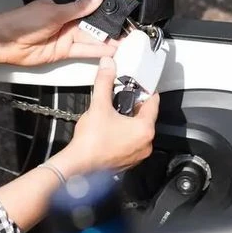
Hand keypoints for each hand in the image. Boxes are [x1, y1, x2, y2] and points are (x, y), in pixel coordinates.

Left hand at [0, 0, 118, 65]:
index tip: (120, 15)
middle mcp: (67, 22)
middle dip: (110, 29)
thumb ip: (79, 8)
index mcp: (65, 7)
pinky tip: (109, 51)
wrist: (6, 41)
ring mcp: (66, 38)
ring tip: (125, 44)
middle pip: (93, 26)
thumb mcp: (55, 12)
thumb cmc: (24, 22)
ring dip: (106, 42)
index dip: (105, 12)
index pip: (89, 9)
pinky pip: (83, 52)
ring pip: (90, 40)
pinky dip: (96, 52)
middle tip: (128, 33)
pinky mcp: (63, 53)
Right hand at [52, 56, 158, 176]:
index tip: (141, 85)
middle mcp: (145, 144)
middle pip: (146, 117)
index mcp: (144, 129)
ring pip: (138, 131)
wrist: (78, 166)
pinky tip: (111, 130)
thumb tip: (108, 66)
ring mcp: (137, 155)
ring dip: (130, 122)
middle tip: (123, 97)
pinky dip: (124, 135)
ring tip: (115, 113)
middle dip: (135, 106)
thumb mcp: (99, 105)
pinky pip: (131, 143)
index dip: (147, 91)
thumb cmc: (91, 142)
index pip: (154, 103)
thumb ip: (105, 82)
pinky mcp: (127, 162)